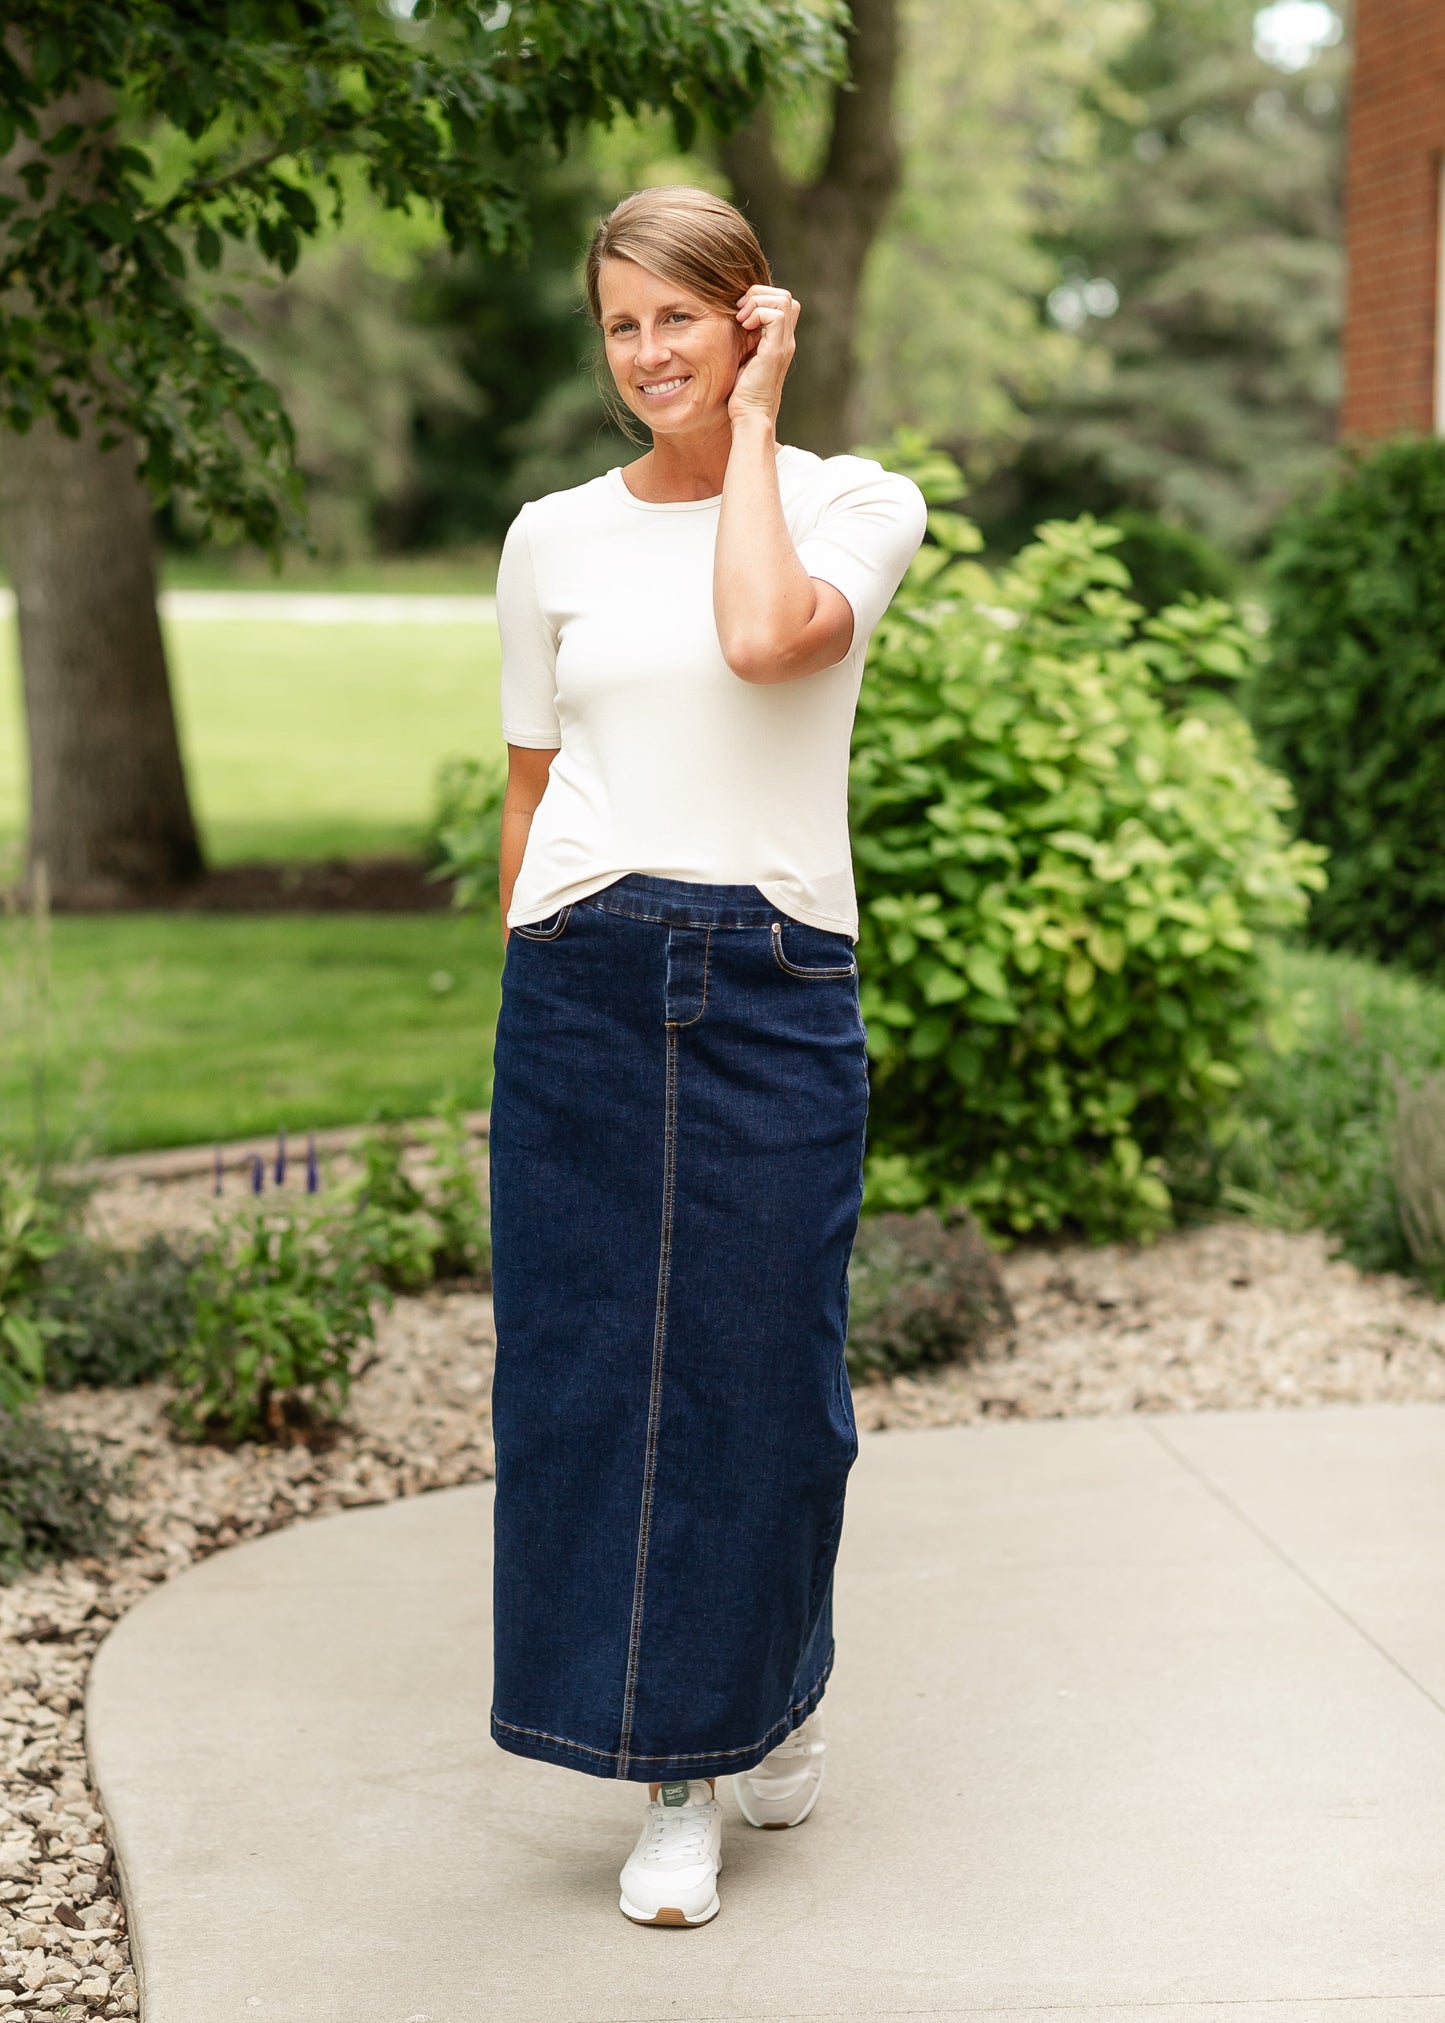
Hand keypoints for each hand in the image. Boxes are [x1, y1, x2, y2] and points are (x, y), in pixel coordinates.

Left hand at [728, 285, 799, 428]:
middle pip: (785, 296)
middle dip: (758, 294)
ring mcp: (783, 345)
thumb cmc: (742, 394)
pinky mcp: (776, 351)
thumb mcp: (742, 358)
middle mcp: (786, 340)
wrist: (749, 416)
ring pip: (783, 300)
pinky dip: (757, 313)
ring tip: (741, 319)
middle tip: (739, 312)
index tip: (740, 313)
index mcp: (778, 341)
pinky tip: (743, 326)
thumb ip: (744, 339)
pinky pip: (776, 315)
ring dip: (757, 302)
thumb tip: (732, 318)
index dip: (760, 298)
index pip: (781, 302)